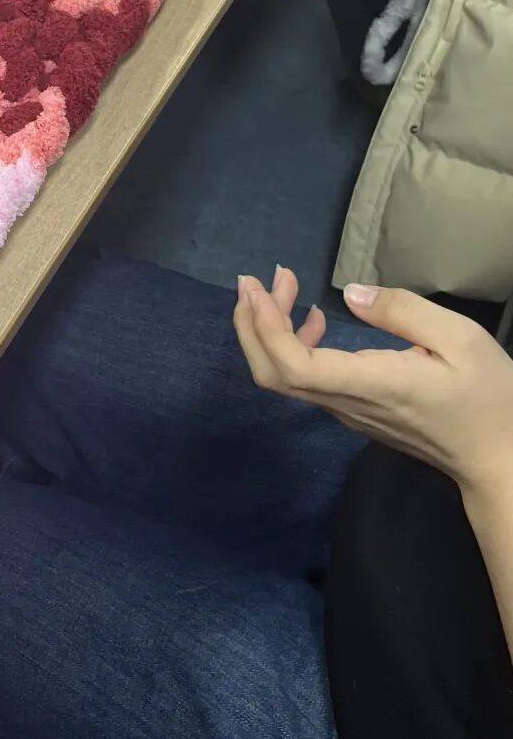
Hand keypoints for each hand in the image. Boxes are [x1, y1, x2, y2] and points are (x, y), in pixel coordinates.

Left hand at [233, 266, 512, 494]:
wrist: (497, 459)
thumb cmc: (486, 398)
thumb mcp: (460, 340)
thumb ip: (402, 311)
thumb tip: (351, 293)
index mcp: (370, 384)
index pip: (293, 366)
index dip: (264, 327)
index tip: (257, 287)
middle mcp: (345, 402)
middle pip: (271, 373)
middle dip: (250, 323)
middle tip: (253, 280)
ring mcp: (344, 411)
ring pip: (283, 377)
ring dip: (268, 331)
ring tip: (281, 288)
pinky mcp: (350, 410)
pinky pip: (303, 380)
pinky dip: (290, 344)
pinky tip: (311, 319)